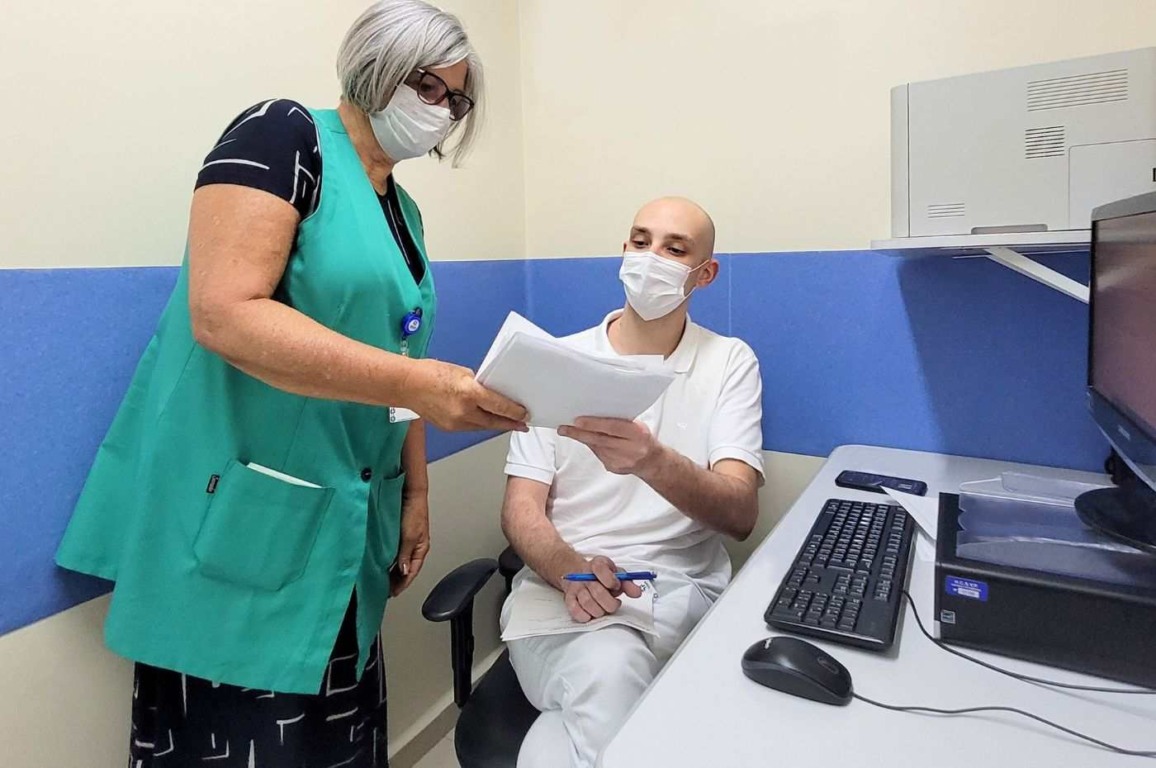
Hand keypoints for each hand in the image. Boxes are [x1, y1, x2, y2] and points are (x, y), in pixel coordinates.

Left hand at [390, 491, 429, 596]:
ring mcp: (406, 541)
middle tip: (385, 590)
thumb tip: (404, 571)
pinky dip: (387, 559)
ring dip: (391, 570)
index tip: (392, 593)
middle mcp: (414, 546)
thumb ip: (405, 555)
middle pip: (406, 569)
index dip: (402, 584)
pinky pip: (393, 552)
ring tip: (381, 579)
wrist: (409, 493)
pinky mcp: (398, 534)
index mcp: (421, 549)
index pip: (412, 572)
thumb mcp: (410, 536)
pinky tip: (379, 562)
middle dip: (396, 580)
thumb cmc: (414, 511)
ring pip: (399, 561)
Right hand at [405, 359, 527, 432]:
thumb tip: (490, 392)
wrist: (407, 385)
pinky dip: (480, 424)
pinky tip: (487, 421)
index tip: (525, 414)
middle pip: (494, 421)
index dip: (515, 412)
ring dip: (496, 425)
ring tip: (508, 424)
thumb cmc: (431, 373)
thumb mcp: (462, 372)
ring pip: (482, 427)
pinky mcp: (449, 428)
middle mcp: (463, 411)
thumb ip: (478, 384)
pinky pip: (470, 428)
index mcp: (469, 392)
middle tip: (523, 425)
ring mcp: (455, 422)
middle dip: (510, 424)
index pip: (499, 406)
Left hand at [558, 417, 661, 475]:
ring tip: (567, 431)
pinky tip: (585, 439)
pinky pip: (598, 455)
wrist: (651, 461)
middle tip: (564, 428)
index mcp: (638, 434)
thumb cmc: (641, 437)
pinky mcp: (614, 468)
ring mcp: (622, 461)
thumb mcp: (637, 426)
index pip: (613, 427)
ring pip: (597, 448)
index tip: (577, 420)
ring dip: (581, 439)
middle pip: (600, 440)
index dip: (594, 424)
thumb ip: (619, 421)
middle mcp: (631, 449)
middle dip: (579, 433)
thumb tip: (593, 414)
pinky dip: (591, 446)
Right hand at [561, 555, 643, 622]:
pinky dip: (586, 616)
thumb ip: (628, 583)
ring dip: (600, 611)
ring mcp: (575, 587)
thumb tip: (637, 592)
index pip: (600, 569)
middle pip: (597, 592)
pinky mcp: (569, 599)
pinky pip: (575, 611)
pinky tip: (592, 613)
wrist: (578, 574)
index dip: (611, 580)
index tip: (617, 586)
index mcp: (597, 564)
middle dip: (610, 602)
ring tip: (604, 608)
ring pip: (588, 603)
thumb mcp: (616, 574)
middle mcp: (583, 575)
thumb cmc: (601, 576)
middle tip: (615, 603)